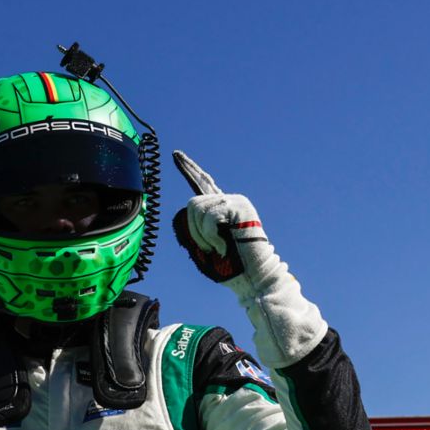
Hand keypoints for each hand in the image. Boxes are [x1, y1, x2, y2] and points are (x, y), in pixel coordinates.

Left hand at [170, 151, 267, 284]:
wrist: (254, 275)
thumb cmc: (229, 266)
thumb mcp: (204, 244)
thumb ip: (193, 227)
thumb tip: (187, 211)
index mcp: (220, 207)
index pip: (202, 182)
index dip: (188, 168)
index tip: (176, 154)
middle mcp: (227, 200)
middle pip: (193, 203)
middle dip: (193, 230)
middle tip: (209, 249)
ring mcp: (234, 201)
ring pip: (197, 209)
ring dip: (202, 236)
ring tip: (218, 248)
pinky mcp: (238, 206)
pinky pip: (209, 217)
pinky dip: (210, 236)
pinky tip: (222, 246)